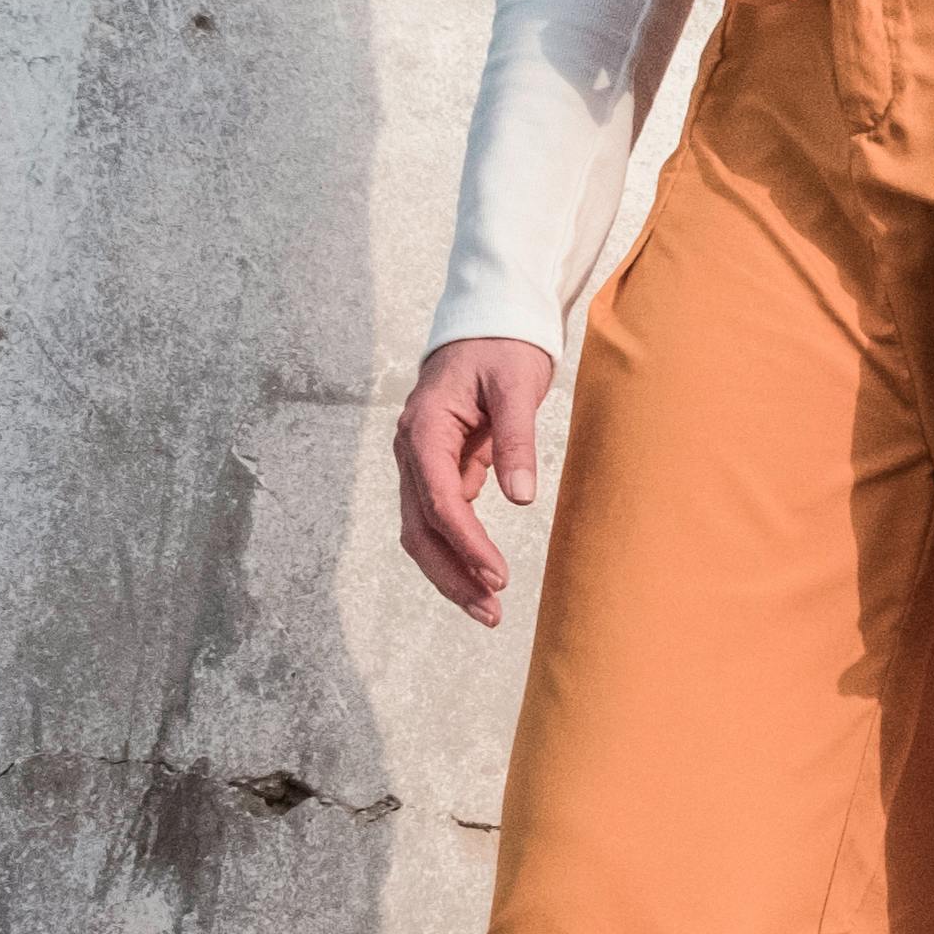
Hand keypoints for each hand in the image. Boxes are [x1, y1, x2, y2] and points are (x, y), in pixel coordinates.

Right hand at [393, 336, 556, 624]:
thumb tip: (521, 499)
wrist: (487, 322)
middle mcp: (411, 450)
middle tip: (491, 612)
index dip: (466, 542)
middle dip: (453, 574)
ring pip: (423, 530)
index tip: (498, 574)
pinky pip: (438, 518)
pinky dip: (458, 549)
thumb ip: (515, 440)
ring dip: (452, 571)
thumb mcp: (516, 386)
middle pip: (420, 528)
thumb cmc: (502, 348)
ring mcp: (419, 461)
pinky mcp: (437, 467)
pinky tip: (483, 576)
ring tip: (489, 609)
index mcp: (425, 428)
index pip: (439, 499)